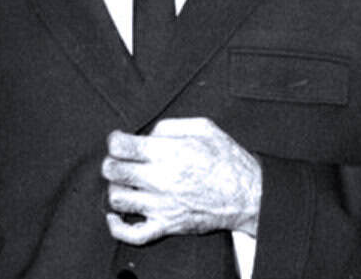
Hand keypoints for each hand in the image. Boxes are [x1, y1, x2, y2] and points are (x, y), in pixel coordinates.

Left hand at [101, 117, 261, 244]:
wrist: (248, 195)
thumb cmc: (228, 160)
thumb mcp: (204, 128)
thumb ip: (170, 126)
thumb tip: (147, 134)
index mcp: (169, 153)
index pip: (121, 147)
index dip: (115, 140)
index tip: (120, 141)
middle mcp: (161, 179)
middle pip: (113, 171)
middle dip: (112, 162)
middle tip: (122, 160)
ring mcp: (161, 206)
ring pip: (117, 198)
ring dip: (117, 188)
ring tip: (127, 182)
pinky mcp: (166, 226)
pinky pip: (132, 234)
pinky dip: (117, 226)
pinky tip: (116, 215)